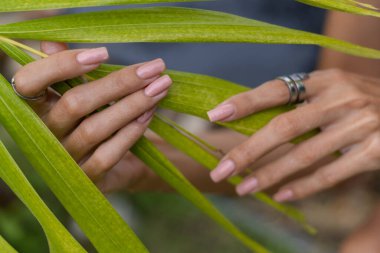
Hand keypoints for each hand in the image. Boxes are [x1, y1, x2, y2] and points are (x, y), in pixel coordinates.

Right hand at [13, 42, 171, 191]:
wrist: (115, 161)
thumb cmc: (96, 116)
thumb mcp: (83, 90)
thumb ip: (68, 68)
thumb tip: (53, 39)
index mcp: (39, 106)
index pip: (31, 81)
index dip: (61, 65)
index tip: (103, 53)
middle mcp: (47, 133)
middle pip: (75, 103)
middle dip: (119, 82)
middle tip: (155, 68)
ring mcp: (66, 158)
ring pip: (95, 128)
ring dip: (133, 105)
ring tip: (160, 87)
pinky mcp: (87, 178)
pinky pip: (108, 155)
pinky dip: (131, 133)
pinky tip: (150, 113)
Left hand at [207, 69, 379, 201]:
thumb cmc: (360, 103)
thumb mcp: (333, 92)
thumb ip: (300, 103)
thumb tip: (250, 117)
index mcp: (326, 80)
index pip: (277, 89)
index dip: (245, 102)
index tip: (215, 115)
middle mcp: (342, 98)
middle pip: (284, 127)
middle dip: (248, 151)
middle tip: (221, 170)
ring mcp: (360, 124)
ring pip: (304, 156)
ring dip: (269, 175)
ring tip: (243, 189)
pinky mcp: (375, 152)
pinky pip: (330, 175)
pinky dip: (303, 187)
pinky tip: (280, 196)